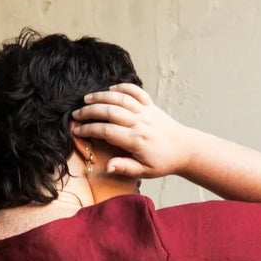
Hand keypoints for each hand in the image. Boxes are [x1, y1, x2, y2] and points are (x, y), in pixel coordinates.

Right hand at [71, 83, 192, 179]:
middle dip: (90, 111)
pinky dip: (123, 88)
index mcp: (136, 140)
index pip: (107, 131)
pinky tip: (111, 89)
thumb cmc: (163, 162)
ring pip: (120, 99)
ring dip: (102, 96)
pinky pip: (136, 91)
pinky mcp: (151, 105)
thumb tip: (106, 167)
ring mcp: (145, 111)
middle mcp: (140, 122)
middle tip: (76, 114)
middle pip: (110, 111)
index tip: (77, 131)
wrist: (184, 149)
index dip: (89, 130)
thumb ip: (125, 168)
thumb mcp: (144, 172)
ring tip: (87, 99)